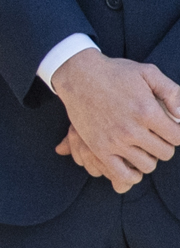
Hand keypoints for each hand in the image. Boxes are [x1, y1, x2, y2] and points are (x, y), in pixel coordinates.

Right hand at [51, 49, 179, 191]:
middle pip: (165, 153)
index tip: (167, 127)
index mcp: (147, 111)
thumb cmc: (115, 73)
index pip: (177, 138)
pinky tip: (132, 163)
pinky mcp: (99, 148)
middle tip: (153, 134)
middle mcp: (131, 129)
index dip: (175, 132)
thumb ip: (173, 92)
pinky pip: (122, 175)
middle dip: (163, 144)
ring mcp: (114, 141)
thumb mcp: (148, 72)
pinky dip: (132, 175)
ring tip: (141, 144)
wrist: (78, 74)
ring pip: (147, 165)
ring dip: (149, 156)